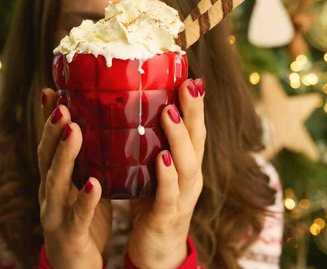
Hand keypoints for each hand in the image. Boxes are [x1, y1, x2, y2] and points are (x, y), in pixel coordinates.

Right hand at [38, 89, 111, 268]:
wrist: (76, 267)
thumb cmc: (82, 221)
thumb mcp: (81, 185)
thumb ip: (85, 160)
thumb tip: (95, 126)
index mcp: (54, 180)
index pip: (48, 144)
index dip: (48, 118)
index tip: (52, 90)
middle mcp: (49, 193)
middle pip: (47, 158)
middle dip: (53, 130)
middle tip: (63, 104)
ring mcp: (56, 214)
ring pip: (56, 181)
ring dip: (65, 155)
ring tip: (75, 130)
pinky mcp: (70, 236)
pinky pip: (77, 216)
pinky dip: (85, 199)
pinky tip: (95, 183)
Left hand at [127, 79, 205, 268]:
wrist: (156, 249)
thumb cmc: (152, 203)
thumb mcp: (152, 168)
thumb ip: (147, 143)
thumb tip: (129, 108)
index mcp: (185, 162)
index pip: (193, 128)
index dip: (194, 104)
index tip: (191, 76)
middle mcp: (190, 175)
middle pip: (197, 139)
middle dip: (193, 111)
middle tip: (188, 84)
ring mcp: (183, 196)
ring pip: (188, 163)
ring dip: (179, 137)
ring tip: (170, 113)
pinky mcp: (169, 215)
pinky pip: (169, 194)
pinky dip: (167, 176)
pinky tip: (161, 159)